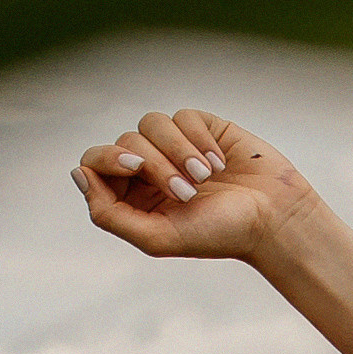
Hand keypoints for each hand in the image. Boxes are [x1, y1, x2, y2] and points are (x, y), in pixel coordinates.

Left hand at [72, 110, 320, 264]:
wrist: (274, 218)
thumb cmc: (218, 234)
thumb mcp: (157, 237)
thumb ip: (108, 213)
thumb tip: (78, 173)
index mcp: (132, 197)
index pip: (95, 163)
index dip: (107, 159)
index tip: (134, 169)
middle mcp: (149, 169)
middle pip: (124, 143)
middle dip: (154, 164)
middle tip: (187, 191)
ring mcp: (175, 145)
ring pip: (151, 124)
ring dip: (178, 151)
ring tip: (206, 177)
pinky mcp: (203, 128)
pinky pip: (183, 116)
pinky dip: (199, 139)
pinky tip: (219, 162)